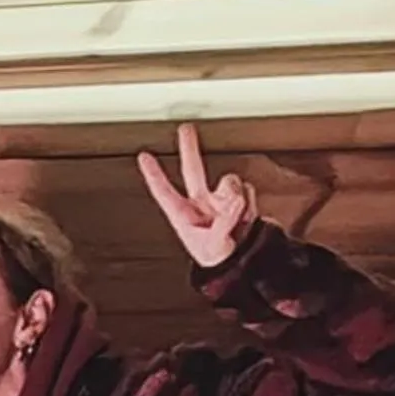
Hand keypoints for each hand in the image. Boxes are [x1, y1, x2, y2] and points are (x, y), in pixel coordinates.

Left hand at [137, 123, 258, 269]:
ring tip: (237, 218)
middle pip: (193, 170)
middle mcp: (200, 203)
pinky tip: (246, 218)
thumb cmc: (217, 258)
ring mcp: (220, 200)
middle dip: (189, 148)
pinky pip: (247, 190)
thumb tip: (235, 199)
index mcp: (183, 215)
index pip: (165, 191)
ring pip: (229, 181)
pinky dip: (250, 203)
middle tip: (185, 129)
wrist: (241, 266)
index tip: (144, 156)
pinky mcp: (239, 199)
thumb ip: (224, 221)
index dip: (154, 174)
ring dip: (234, 195)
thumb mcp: (214, 245)